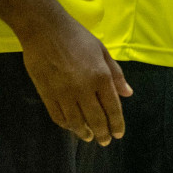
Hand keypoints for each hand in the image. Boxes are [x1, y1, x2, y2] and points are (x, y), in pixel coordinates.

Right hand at [20, 15, 132, 144]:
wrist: (45, 30)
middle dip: (103, 133)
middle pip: (96, 119)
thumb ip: (115, 74)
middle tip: (105, 141)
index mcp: (100, 76)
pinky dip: (66, 125)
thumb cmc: (77, 37)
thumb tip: (128, 93)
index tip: (118, 134)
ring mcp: (64, 93)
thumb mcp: (102, 51)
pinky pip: (58, 116)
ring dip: (84, 133)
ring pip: (76, 121)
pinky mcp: (47, 94)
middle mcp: (84, 88)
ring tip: (89, 137)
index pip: (112, 107)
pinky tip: (72, 127)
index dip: (117, 123)